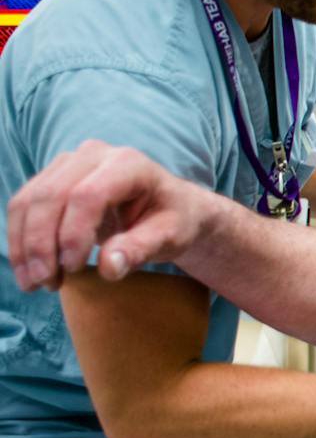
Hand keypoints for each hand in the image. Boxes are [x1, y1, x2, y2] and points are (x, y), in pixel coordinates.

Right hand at [8, 141, 202, 290]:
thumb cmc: (173, 221)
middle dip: (41, 243)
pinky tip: (29, 269)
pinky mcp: (52, 177)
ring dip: (25, 245)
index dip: (74, 234)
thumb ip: (141, 249)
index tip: (73, 268)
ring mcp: (69, 162)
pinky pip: (24, 205)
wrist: (168, 208)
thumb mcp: (170, 237)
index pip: (88, 196)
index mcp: (129, 164)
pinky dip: (20, 239)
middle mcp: (94, 154)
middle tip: (45, 282)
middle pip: (52, 196)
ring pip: (30, 200)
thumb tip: (109, 267)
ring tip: (34, 283)